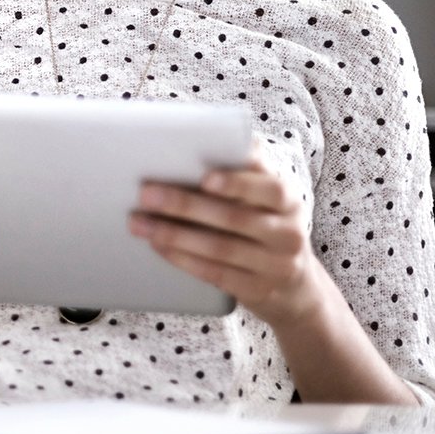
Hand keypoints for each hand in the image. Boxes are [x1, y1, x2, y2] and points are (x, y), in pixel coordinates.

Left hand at [130, 151, 321, 327]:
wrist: (294, 286)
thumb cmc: (266, 226)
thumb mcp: (268, 200)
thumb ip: (246, 174)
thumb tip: (199, 143)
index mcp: (290, 200)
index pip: (269, 188)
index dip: (237, 182)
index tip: (205, 177)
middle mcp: (288, 233)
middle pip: (234, 218)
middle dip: (184, 205)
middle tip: (146, 194)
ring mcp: (276, 266)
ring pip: (220, 248)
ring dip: (174, 235)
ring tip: (141, 223)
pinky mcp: (258, 291)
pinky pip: (216, 273)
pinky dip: (183, 259)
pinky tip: (159, 246)